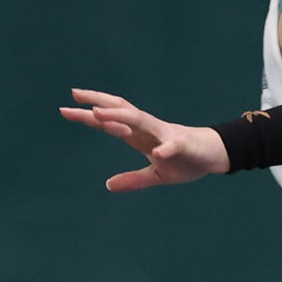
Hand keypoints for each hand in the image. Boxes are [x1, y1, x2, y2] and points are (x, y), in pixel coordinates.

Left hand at [60, 88, 231, 192]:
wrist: (215, 154)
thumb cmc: (185, 160)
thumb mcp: (156, 175)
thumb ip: (133, 180)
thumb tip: (108, 185)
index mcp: (140, 136)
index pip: (110, 123)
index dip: (89, 116)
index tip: (66, 109)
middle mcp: (149, 129)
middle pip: (119, 111)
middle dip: (96, 103)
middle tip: (73, 95)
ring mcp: (165, 134)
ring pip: (139, 121)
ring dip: (119, 117)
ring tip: (98, 115)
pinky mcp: (183, 144)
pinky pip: (173, 145)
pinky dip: (166, 147)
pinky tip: (157, 152)